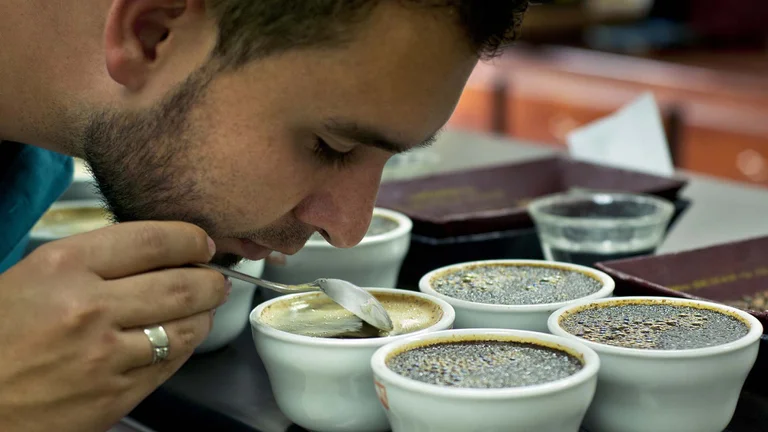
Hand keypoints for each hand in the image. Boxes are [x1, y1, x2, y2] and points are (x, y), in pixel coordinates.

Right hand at [0, 221, 228, 431]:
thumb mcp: (33, 277)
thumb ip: (94, 261)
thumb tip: (157, 252)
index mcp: (64, 268)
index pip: (152, 241)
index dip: (190, 239)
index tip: (202, 242)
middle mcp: (90, 308)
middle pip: (182, 284)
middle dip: (212, 278)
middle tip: (217, 277)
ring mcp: (106, 356)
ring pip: (187, 326)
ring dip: (206, 313)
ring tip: (205, 306)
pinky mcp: (116, 395)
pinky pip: (171, 363)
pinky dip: (185, 345)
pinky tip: (181, 336)